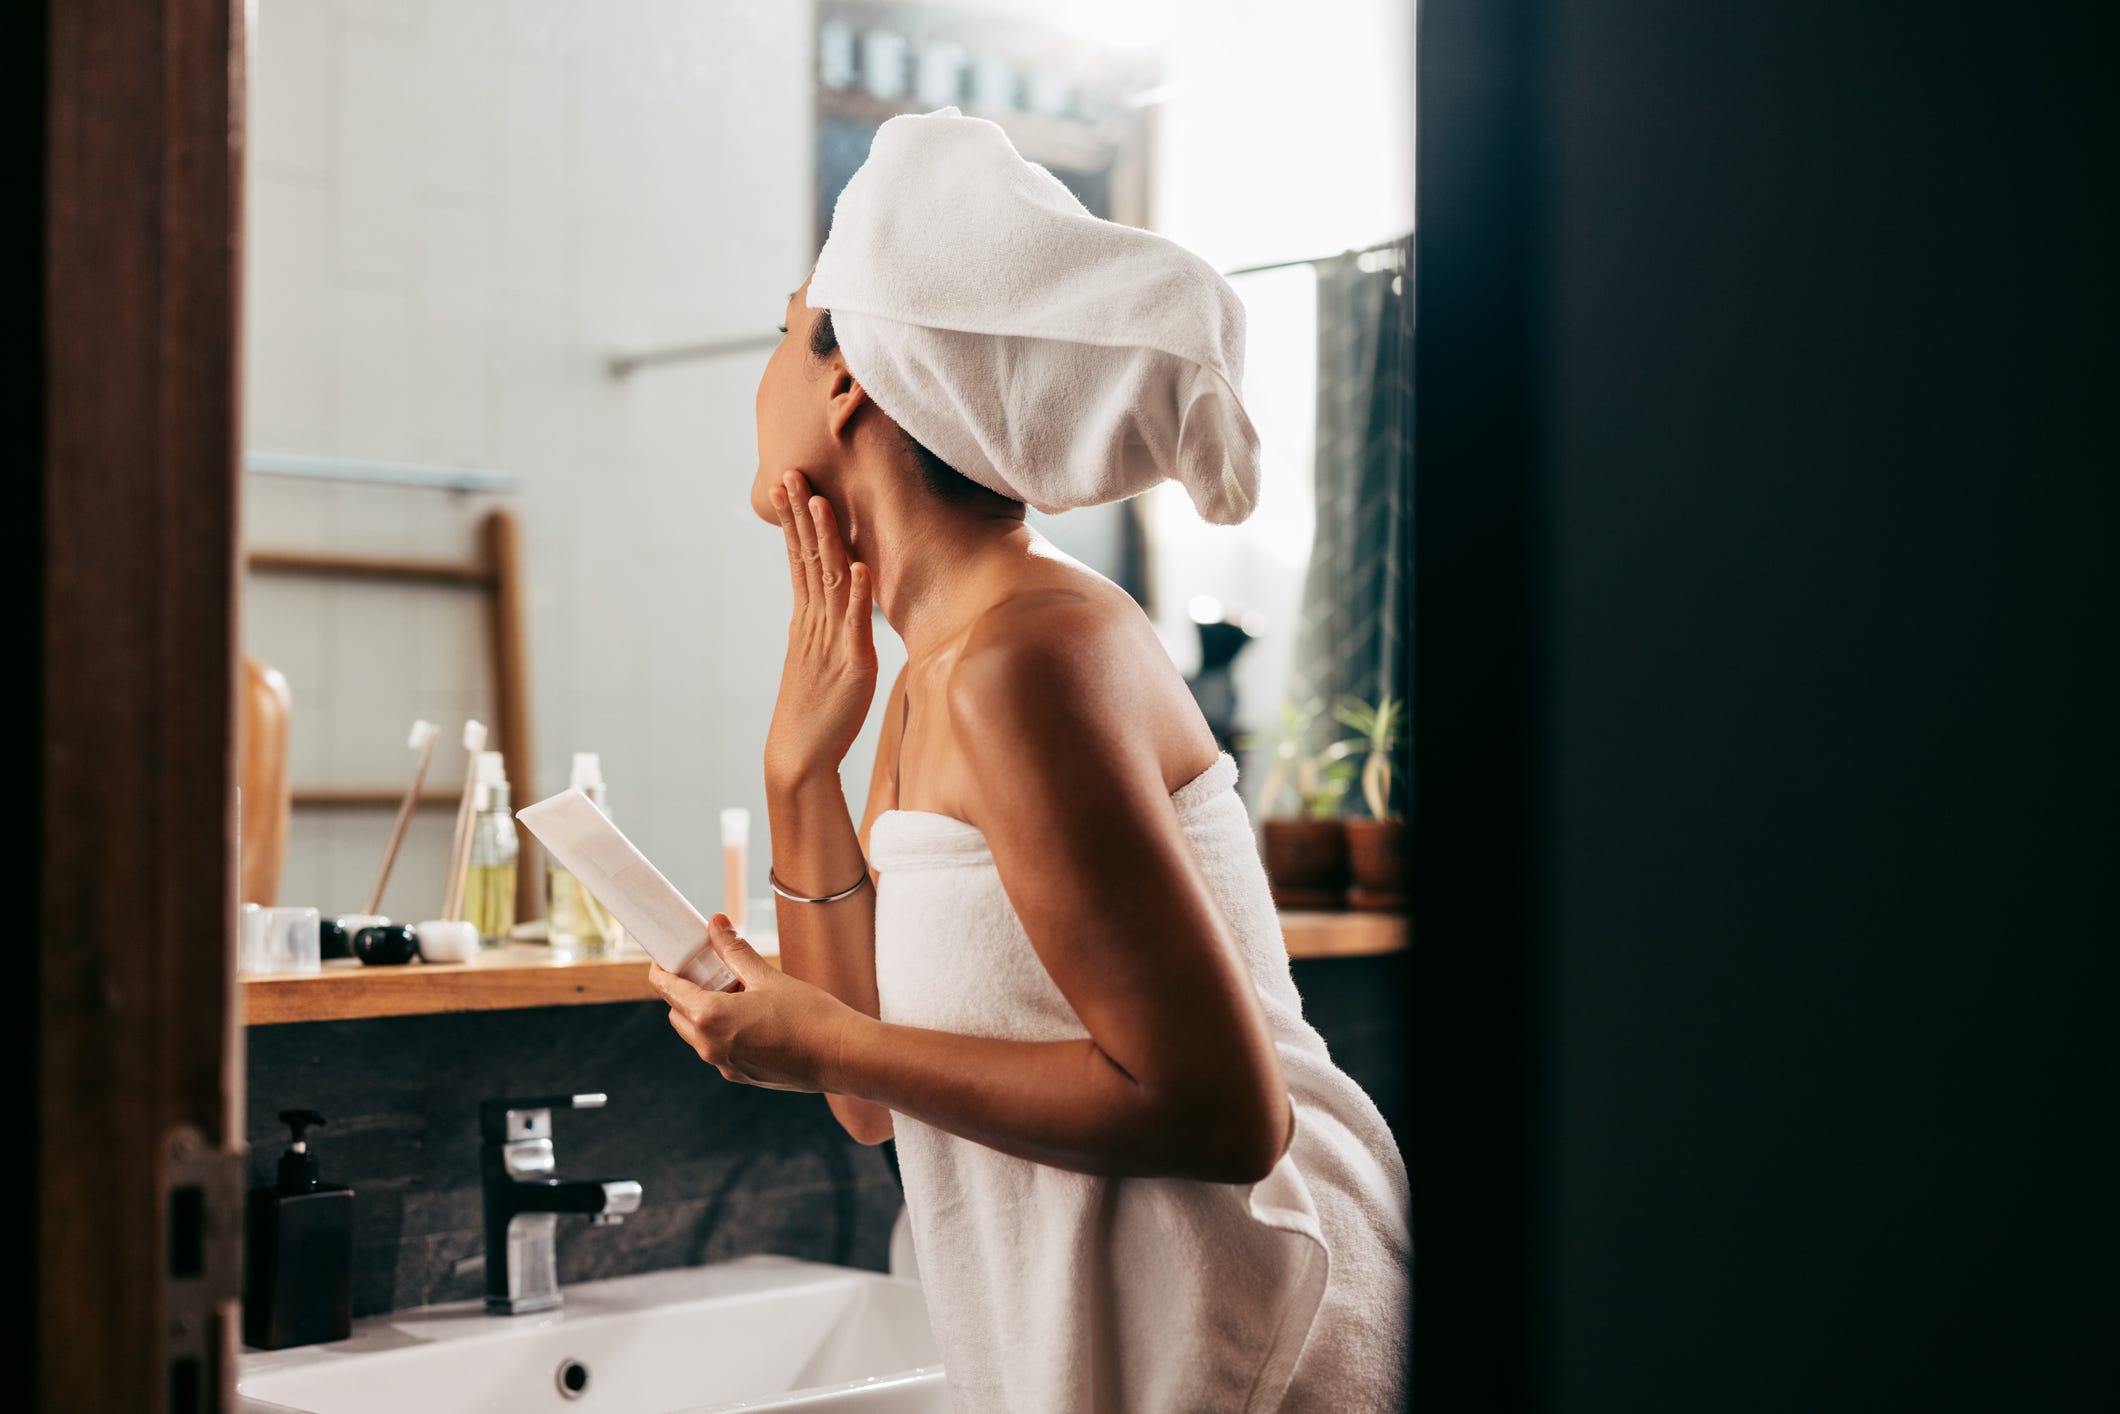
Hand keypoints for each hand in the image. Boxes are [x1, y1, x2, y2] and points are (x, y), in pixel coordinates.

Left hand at [648, 913, 855, 1093]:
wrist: (843, 1056)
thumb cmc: (809, 1016)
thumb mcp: (768, 977)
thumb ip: (735, 951)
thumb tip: (716, 925)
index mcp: (710, 1018)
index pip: (667, 990)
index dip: (662, 969)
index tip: (666, 956)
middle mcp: (710, 1047)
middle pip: (677, 1013)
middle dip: (685, 990)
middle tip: (707, 968)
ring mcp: (725, 1065)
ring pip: (697, 1034)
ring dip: (704, 1011)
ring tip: (736, 990)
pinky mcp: (743, 1076)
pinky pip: (719, 1049)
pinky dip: (723, 1030)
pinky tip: (752, 1015)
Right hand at [764, 467, 876, 784]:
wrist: (800, 754)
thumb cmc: (815, 710)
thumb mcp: (820, 657)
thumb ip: (828, 625)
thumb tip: (838, 599)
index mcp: (807, 618)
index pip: (798, 558)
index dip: (793, 520)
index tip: (786, 484)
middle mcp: (815, 622)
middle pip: (807, 558)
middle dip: (800, 514)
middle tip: (790, 473)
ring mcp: (830, 640)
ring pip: (829, 580)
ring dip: (826, 539)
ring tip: (822, 502)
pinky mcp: (850, 662)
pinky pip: (854, 622)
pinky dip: (859, 593)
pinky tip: (861, 565)